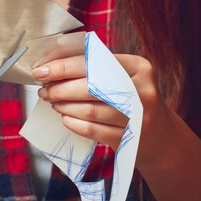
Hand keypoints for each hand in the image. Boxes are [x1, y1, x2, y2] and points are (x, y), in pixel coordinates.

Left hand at [32, 53, 170, 163]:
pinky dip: (74, 123)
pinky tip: (65, 118)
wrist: (160, 136)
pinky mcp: (129, 139)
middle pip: (90, 86)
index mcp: (139, 67)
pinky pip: (93, 130)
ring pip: (89, 110)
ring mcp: (137, 117)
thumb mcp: (125, 78)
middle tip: (44, 90)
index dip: (63, 66)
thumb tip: (53, 67)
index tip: (41, 70)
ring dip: (64, 106)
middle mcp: (142, 90)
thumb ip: (96, 69)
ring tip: (54, 103)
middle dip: (60, 88)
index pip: (94, 62)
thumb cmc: (132, 100)